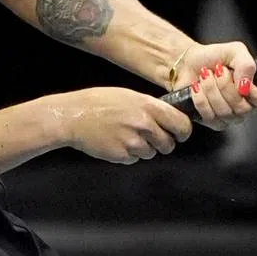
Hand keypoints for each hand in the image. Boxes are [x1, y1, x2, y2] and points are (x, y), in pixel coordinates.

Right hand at [62, 87, 193, 163]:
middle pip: (169, 144)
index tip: (180, 133)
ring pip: (152, 153)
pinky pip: (135, 159)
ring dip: (144, 148)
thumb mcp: (129, 96)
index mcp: (149, 106)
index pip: (181, 124)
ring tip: (127, 136)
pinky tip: (117, 142)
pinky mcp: (123, 156)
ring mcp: (133, 142)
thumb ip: (151, 108)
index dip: (182, 131)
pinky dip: (129, 154)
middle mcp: (144, 125)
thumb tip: (169, 118)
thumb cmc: (99, 102)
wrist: (74, 117)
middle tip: (151, 137)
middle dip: (163, 143)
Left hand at [172, 42, 256, 129]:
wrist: (190, 62)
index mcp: (256, 89)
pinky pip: (209, 116)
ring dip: (211, 89)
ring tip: (205, 75)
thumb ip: (246, 64)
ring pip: (225, 112)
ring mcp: (229, 116)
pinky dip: (200, 98)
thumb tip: (246, 86)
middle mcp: (245, 105)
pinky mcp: (212, 120)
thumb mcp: (235, 51)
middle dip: (226, 86)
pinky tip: (197, 87)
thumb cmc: (214, 57)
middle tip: (218, 71)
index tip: (242, 81)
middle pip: (243, 109)